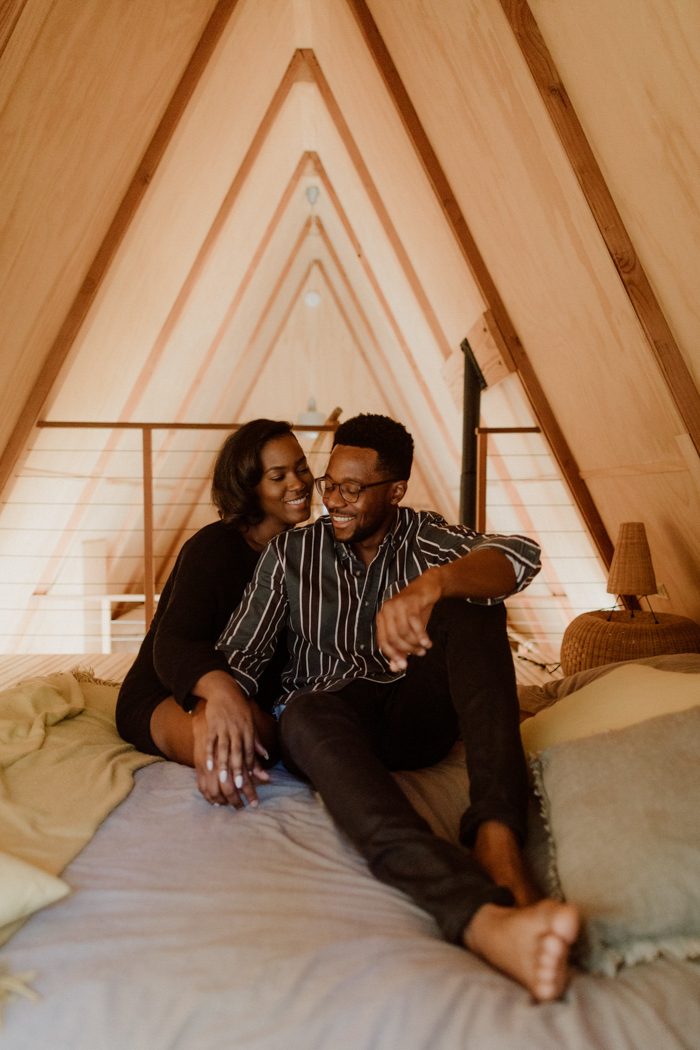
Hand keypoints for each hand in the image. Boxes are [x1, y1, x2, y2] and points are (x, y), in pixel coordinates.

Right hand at [190, 675, 269, 807]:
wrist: (224, 691)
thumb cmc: (239, 709)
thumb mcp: (250, 723)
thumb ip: (256, 741)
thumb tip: (266, 756)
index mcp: (248, 730)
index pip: (250, 751)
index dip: (250, 766)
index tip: (250, 781)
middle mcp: (237, 730)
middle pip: (238, 753)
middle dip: (238, 770)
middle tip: (239, 787)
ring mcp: (224, 728)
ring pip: (224, 749)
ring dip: (224, 765)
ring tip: (223, 780)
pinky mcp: (213, 725)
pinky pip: (211, 742)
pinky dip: (210, 754)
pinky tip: (208, 766)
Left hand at [376, 569, 442, 671]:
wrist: (428, 587)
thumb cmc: (416, 610)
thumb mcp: (407, 630)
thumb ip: (400, 648)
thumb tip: (395, 668)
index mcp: (382, 618)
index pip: (383, 642)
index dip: (393, 655)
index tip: (404, 666)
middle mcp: (386, 610)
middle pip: (393, 638)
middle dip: (407, 650)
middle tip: (420, 654)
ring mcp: (398, 605)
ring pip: (404, 632)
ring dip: (415, 643)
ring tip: (425, 647)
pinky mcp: (410, 602)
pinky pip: (414, 623)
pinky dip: (421, 635)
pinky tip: (427, 642)